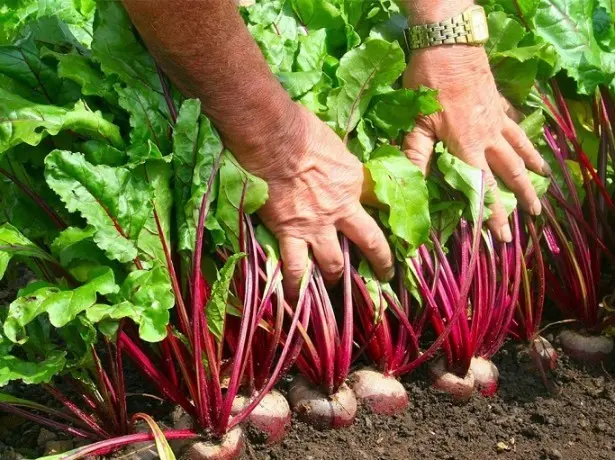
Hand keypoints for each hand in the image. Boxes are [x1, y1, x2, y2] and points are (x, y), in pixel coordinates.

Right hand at [243, 104, 393, 297]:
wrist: (273, 137)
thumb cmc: (301, 130)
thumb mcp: (334, 144)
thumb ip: (339, 164)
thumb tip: (337, 166)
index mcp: (354, 183)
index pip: (381, 203)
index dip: (391, 217)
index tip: (399, 229)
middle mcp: (341, 209)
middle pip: (369, 241)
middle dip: (380, 261)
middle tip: (384, 275)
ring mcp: (316, 225)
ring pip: (333, 263)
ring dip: (335, 276)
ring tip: (335, 284)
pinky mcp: (290, 233)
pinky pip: (294, 267)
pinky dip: (295, 285)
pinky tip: (295, 298)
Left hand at [402, 46, 549, 240]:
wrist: (448, 45)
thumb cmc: (429, 84)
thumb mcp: (416, 123)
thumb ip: (416, 155)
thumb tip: (411, 186)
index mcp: (468, 147)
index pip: (483, 189)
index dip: (492, 215)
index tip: (501, 235)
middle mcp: (488, 137)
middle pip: (511, 172)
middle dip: (522, 197)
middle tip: (534, 216)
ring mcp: (497, 119)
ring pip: (520, 149)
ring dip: (532, 169)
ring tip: (543, 184)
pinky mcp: (498, 103)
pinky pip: (516, 126)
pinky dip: (526, 137)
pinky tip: (530, 143)